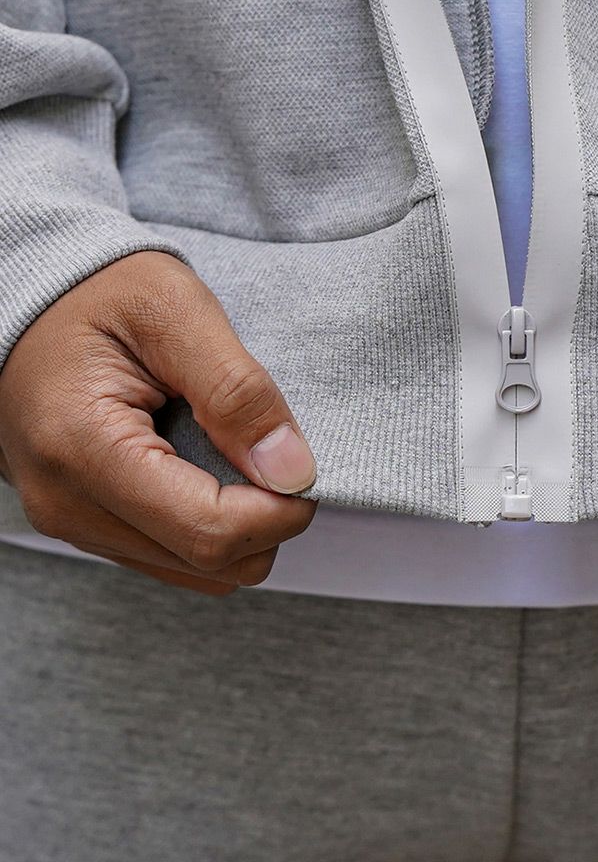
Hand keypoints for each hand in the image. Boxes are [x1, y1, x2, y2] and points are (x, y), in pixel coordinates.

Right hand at [0, 251, 316, 595]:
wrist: (31, 298)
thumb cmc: (99, 292)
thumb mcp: (175, 311)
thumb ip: (236, 390)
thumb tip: (291, 470)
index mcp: (84, 449)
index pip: (209, 531)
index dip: (279, 509)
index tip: (302, 463)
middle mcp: (68, 504)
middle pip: (210, 563)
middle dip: (265, 517)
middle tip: (271, 446)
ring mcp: (72, 522)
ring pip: (197, 569)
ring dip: (238, 520)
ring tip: (228, 445)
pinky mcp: (85, 523)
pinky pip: (172, 553)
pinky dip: (207, 518)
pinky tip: (203, 460)